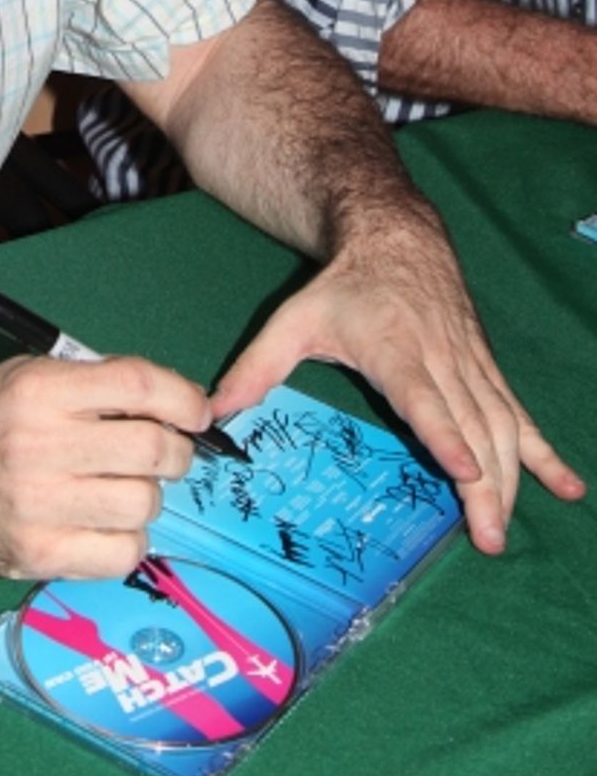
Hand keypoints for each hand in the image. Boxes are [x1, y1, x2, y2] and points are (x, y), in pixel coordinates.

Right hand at [0, 354, 209, 578]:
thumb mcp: (33, 376)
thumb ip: (98, 383)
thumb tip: (179, 404)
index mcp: (40, 390)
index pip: (138, 386)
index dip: (184, 399)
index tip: (198, 412)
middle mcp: (40, 445)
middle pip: (153, 450)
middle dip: (176, 451)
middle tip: (165, 453)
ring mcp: (39, 506)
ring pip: (144, 504)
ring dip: (146, 496)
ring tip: (122, 488)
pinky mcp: (41, 554)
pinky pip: (124, 553)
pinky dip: (127, 539)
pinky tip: (105, 524)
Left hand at [209, 225, 585, 552]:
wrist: (397, 237)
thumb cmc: (343, 286)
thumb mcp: (293, 318)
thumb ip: (257, 366)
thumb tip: (214, 412)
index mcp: (395, 349)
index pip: (425, 397)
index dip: (447, 434)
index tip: (466, 471)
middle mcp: (442, 360)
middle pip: (472, 426)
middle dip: (484, 485)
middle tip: (485, 538)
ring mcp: (471, 365)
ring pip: (501, 427)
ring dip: (510, 481)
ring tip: (501, 531)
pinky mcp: (486, 370)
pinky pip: (520, 415)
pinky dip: (545, 453)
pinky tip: (570, 487)